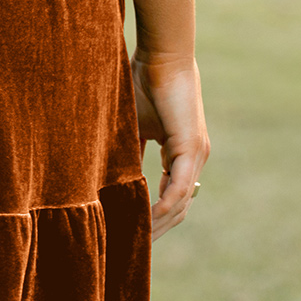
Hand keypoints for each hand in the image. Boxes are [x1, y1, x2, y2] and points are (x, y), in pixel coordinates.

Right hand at [132, 54, 208, 240]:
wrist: (162, 53)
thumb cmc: (145, 80)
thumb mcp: (132, 123)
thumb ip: (126, 149)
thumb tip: (103, 172)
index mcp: (183, 153)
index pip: (171, 195)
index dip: (153, 216)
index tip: (131, 230)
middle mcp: (195, 158)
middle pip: (178, 207)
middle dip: (155, 228)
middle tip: (132, 246)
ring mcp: (196, 154)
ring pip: (179, 203)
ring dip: (157, 223)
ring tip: (134, 238)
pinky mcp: (192, 147)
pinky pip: (177, 188)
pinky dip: (162, 206)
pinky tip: (145, 218)